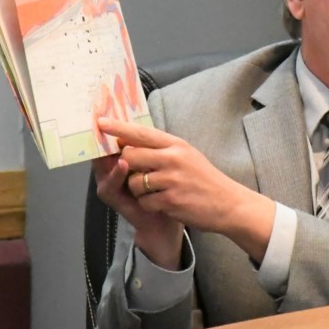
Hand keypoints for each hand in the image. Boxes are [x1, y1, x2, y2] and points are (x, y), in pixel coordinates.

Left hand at [97, 117, 275, 261]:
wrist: (228, 204)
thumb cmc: (205, 180)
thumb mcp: (187, 155)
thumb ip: (161, 149)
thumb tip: (130, 143)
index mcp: (176, 144)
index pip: (141, 132)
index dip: (118, 128)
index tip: (100, 122)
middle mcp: (173, 158)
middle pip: (129, 156)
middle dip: (127, 167)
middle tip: (139, 173)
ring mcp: (172, 180)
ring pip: (134, 182)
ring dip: (139, 190)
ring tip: (159, 192)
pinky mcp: (171, 200)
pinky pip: (144, 201)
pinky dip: (150, 205)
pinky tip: (166, 204)